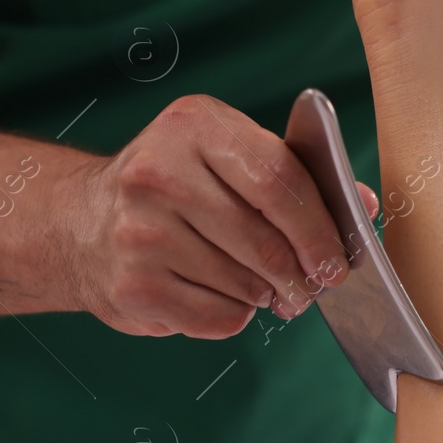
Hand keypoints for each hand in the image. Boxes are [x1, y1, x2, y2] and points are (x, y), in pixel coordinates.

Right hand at [61, 95, 375, 338]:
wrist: (79, 224)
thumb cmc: (175, 188)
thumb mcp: (227, 157)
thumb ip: (296, 176)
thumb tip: (363, 206)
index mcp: (193, 126)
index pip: (278, 179)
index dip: (318, 227)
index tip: (338, 260)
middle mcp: (157, 173)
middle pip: (264, 240)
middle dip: (301, 273)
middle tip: (312, 287)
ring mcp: (139, 232)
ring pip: (244, 283)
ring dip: (266, 294)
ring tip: (259, 286)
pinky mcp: (132, 285)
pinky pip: (217, 317)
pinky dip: (234, 315)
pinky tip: (220, 295)